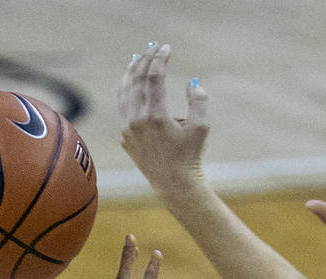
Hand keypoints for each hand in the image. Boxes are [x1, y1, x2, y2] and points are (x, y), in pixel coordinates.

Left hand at [118, 42, 208, 198]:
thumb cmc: (191, 156)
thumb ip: (199, 101)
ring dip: (131, 72)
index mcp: (155, 116)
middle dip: (145, 60)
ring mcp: (127, 129)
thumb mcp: (202, 128)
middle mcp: (136, 120)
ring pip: (125, 91)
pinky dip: (127, 91)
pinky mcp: (124, 136)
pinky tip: (132, 82)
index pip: (154, 77)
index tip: (166, 47)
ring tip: (137, 57)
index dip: (160, 59)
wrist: (175, 185)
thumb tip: (192, 83)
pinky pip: (123, 107)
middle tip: (153, 46)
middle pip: (137, 79)